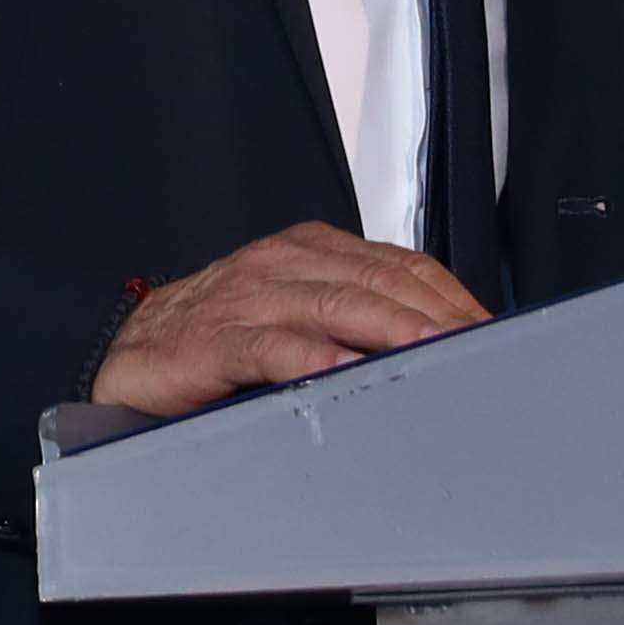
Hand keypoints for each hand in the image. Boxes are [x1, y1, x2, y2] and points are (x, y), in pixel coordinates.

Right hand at [91, 223, 483, 415]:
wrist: (134, 352)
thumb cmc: (221, 337)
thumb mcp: (296, 314)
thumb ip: (355, 319)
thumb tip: (434, 348)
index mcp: (311, 251)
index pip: (399, 264)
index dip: (449, 296)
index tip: (489, 330)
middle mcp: (283, 264)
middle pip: (377, 282)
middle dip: (434, 316)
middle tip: (477, 347)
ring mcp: (248, 298)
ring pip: (335, 306)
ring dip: (391, 331)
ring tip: (432, 354)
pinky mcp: (216, 340)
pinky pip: (274, 346)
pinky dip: (315, 360)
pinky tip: (346, 373)